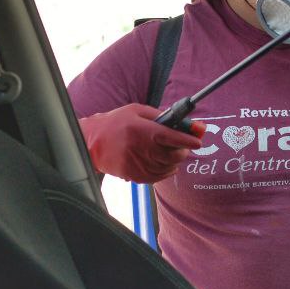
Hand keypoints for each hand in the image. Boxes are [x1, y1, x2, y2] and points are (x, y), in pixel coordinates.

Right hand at [78, 104, 203, 183]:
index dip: (186, 140)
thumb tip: (188, 124)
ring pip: (168, 167)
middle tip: (182, 146)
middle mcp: (140, 148)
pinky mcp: (134, 176)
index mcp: (141, 130)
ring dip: (174, 161)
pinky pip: (159, 177)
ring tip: (170, 153)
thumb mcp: (138, 111)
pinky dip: (166, 171)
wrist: (92, 142)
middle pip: (172, 155)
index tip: (198, 141)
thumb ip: (164, 116)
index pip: (170, 136)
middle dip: (183, 151)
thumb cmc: (118, 122)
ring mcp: (137, 164)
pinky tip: (162, 163)